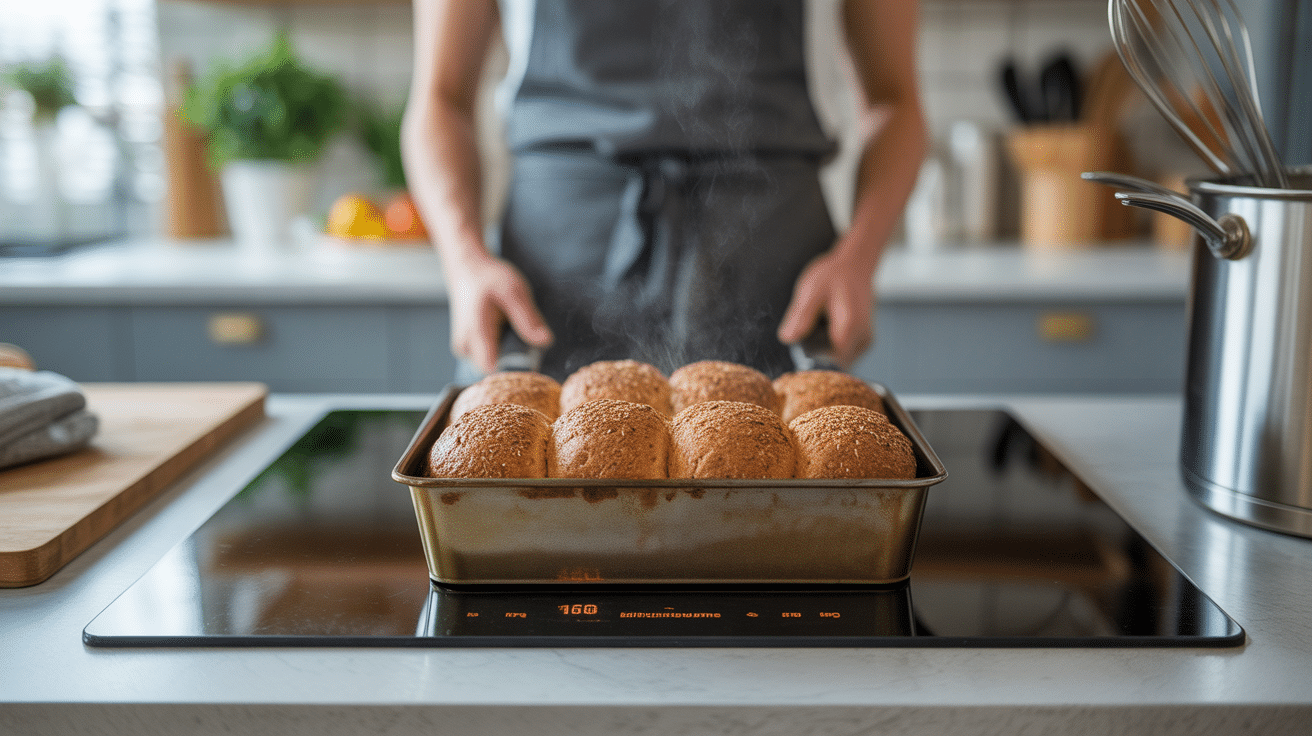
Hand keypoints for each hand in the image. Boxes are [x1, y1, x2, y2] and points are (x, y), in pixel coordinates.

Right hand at [445, 252, 552, 372]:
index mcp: (476, 333)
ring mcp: (465, 349)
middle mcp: (466, 346)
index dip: (516, 371)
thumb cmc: (488, 278)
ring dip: (510, 354)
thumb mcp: (514, 291)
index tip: (532, 363)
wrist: (467, 269)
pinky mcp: (467, 349)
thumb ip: (528, 318)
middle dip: (516, 361)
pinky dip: (502, 349)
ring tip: (512, 328)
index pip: (494, 371)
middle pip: (497, 371)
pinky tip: (505, 331)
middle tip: (525, 337)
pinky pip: (490, 358)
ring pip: (494, 365)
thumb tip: (546, 341)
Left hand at [777, 247, 875, 367]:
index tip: (801, 351)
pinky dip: (833, 346)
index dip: (814, 360)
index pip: (832, 362)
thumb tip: (788, 339)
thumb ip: (800, 317)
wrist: (855, 264)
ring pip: (841, 361)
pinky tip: (827, 327)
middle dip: (818, 355)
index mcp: (850, 327)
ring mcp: (866, 341)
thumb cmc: (833, 275)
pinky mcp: (864, 340)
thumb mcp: (811, 291)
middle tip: (808, 331)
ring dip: (826, 351)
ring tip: (821, 324)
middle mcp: (863, 338)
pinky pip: (845, 353)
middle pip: (836, 364)